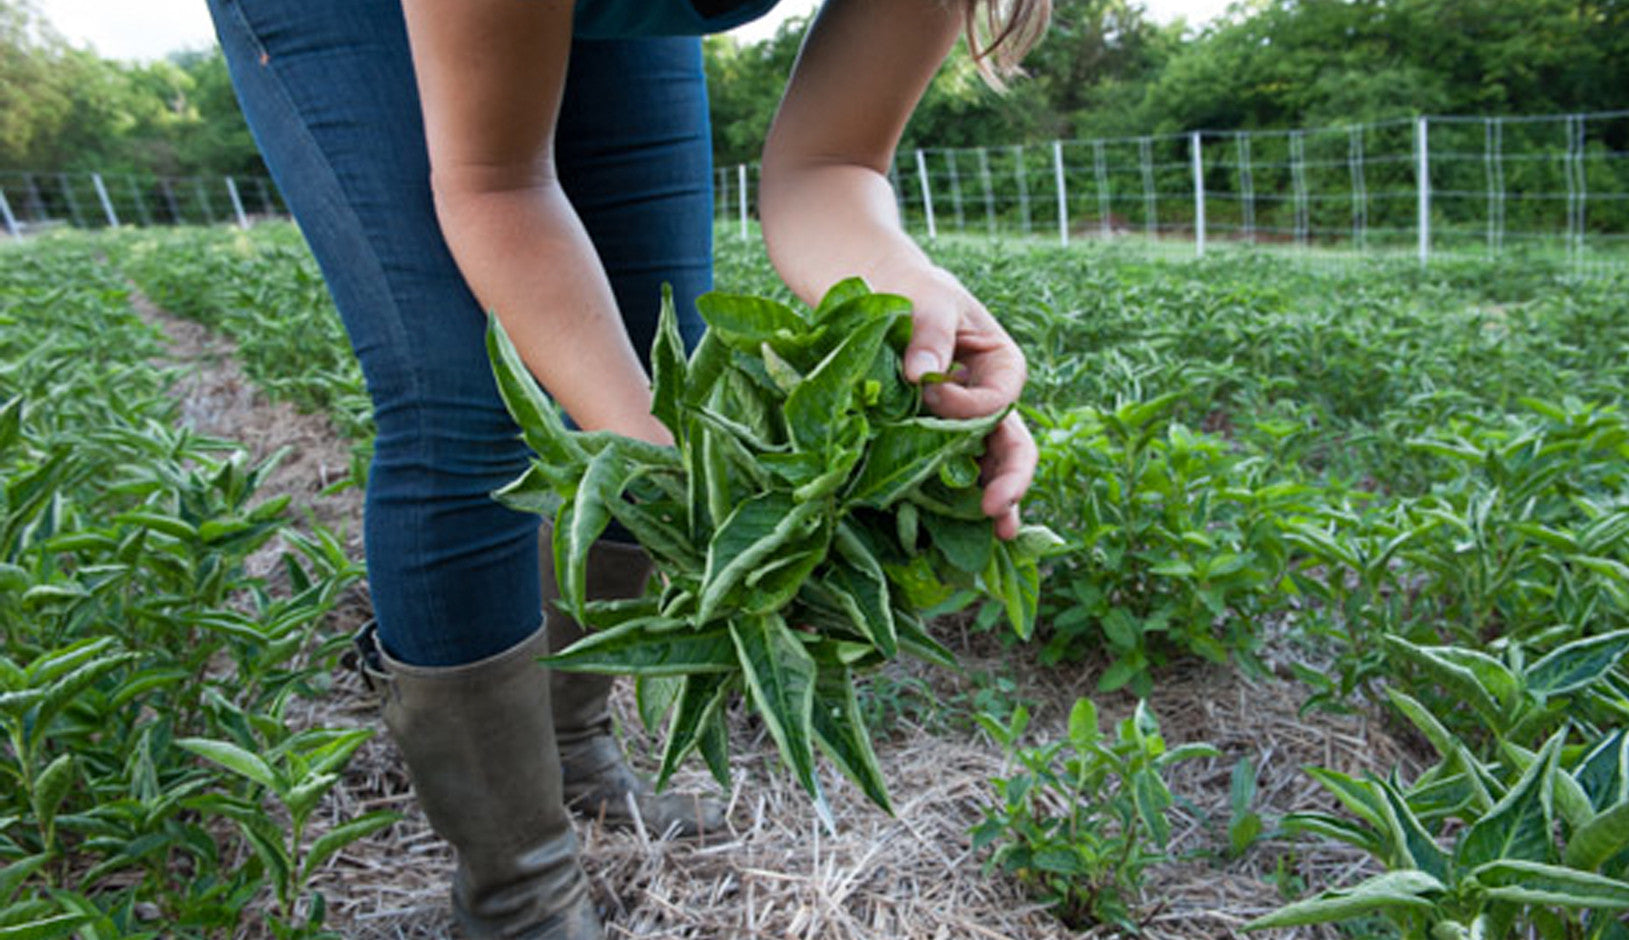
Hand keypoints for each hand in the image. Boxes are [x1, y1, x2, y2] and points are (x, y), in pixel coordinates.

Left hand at [895, 270, 1036, 540]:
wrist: (876, 295)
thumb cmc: (911, 289)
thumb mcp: (926, 299)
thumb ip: (930, 334)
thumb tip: (923, 375)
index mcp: (1001, 367)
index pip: (998, 400)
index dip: (970, 407)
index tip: (930, 393)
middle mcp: (989, 401)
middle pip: (1011, 445)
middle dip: (1009, 481)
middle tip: (997, 512)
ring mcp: (962, 426)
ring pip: (986, 469)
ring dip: (993, 502)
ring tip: (997, 537)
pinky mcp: (930, 441)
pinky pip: (947, 473)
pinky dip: (952, 501)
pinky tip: (951, 532)